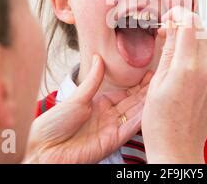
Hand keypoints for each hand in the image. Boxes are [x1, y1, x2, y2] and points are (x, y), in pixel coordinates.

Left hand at [24, 55, 151, 162]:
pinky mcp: (113, 141)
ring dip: (148, 102)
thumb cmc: (53, 125)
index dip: (138, 84)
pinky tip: (152, 107)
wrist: (44, 149)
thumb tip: (98, 58)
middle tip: (162, 77)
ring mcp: (112, 129)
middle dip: (147, 91)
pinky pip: (131, 128)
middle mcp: (108, 117)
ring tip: (162, 88)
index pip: (125, 93)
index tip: (150, 72)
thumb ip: (93, 81)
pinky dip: (142, 118)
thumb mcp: (76, 97)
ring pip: (135, 113)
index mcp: (99, 105)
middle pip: (133, 102)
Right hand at [142, 7, 206, 163]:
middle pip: (202, 29)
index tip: (169, 17)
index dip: (178, 14)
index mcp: (187, 67)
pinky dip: (200, 54)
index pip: (189, 23)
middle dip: (186, 23)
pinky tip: (186, 65)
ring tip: (176, 46)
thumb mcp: (156, 82)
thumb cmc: (161, 123)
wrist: (178, 149)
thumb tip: (172, 27)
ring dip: (195, 37)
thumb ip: (168, 50)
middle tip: (169, 30)